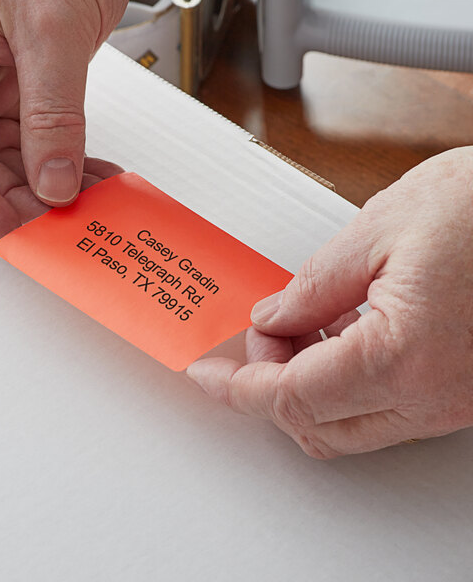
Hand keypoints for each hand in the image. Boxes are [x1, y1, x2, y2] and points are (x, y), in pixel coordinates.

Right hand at [0, 0, 136, 239]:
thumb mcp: (50, 29)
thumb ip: (52, 112)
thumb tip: (53, 181)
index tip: (4, 226)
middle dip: (11, 198)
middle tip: (51, 226)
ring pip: (8, 162)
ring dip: (44, 190)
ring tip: (81, 207)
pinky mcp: (30, 95)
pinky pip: (41, 146)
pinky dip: (67, 168)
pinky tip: (91, 181)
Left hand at [187, 147, 472, 457]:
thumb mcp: (380, 229)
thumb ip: (312, 284)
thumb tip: (274, 315)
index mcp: (402, 355)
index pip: (288, 397)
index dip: (236, 387)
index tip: (206, 374)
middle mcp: (432, 395)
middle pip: (313, 424)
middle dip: (267, 385)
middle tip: (255, 335)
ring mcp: (451, 401)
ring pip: (347, 424)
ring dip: (303, 385)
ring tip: (293, 325)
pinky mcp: (460, 391)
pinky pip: (381, 407)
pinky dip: (341, 382)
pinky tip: (334, 333)